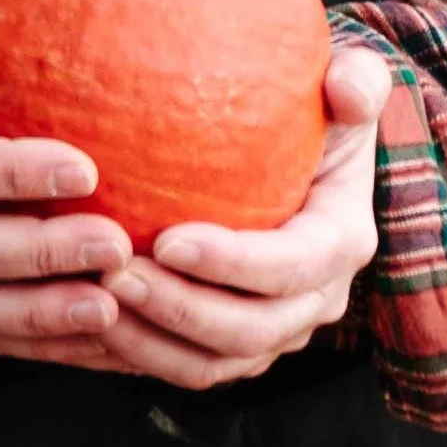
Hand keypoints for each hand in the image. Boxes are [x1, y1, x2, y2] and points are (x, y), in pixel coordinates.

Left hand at [89, 42, 389, 391]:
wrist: (304, 156)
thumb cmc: (315, 111)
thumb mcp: (344, 83)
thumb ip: (356, 78)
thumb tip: (349, 90)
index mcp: (342, 240)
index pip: (290, 267)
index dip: (230, 263)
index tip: (166, 238)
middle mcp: (316, 299)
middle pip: (249, 331)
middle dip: (178, 309)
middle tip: (112, 273)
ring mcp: (277, 331)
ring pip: (213, 364)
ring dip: (150, 341)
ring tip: (94, 297)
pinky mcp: (237, 348)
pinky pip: (186, 367)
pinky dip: (139, 354)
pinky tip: (89, 320)